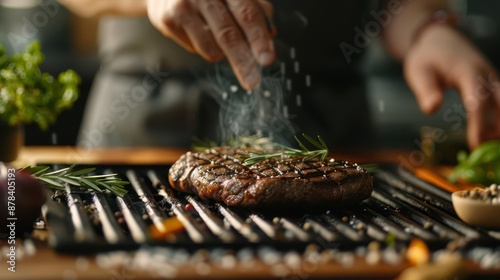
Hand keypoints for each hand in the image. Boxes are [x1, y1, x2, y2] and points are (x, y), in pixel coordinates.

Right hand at [146, 0, 275, 89]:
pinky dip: (202, 47)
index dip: (259, 38)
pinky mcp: (168, 19)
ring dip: (220, 53)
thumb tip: (272, 34)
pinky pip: (194, 48)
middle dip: (243, 62)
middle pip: (228, 35)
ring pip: (211, 48)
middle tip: (252, 81)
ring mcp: (185, 5)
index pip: (248, 14)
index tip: (267, 60)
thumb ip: (255, 10)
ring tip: (215, 38)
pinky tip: (195, 31)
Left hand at [403, 25, 499, 148]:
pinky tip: (490, 136)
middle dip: (499, 127)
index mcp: (468, 72)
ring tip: (488, 146)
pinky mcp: (492, 84)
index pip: (477, 102)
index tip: (475, 146)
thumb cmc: (426, 57)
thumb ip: (426, 91)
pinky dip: (499, 118)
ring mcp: (491, 79)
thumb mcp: (418, 72)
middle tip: (488, 151)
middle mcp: (485, 75)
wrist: (438, 39)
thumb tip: (432, 109)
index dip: (478, 125)